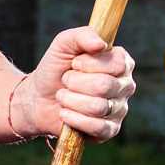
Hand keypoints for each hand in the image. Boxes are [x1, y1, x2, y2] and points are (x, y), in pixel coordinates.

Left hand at [15, 26, 136, 142]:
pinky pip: (98, 127)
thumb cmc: (56, 69)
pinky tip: (65, 113)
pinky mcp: (110, 130)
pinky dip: (75, 119)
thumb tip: (101, 44)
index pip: (117, 63)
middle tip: (65, 81)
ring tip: (62, 96)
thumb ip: (83, 35)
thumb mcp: (64, 44)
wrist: (38, 98)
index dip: (90, 64)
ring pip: (98, 107)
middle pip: (105, 86)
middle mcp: (125, 85)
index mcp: (121, 62)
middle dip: (75, 83)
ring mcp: (119, 109)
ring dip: (71, 100)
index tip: (74, 63)